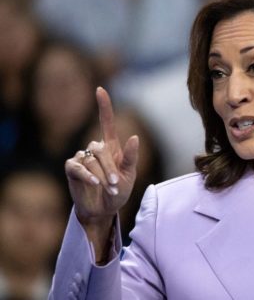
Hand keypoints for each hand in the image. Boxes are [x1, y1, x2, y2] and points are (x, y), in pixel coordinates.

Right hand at [65, 87, 138, 236]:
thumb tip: (134, 137)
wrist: (103, 209)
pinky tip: (94, 184)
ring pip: (89, 159)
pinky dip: (87, 176)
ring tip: (108, 188)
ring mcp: (82, 158)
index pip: (106, 122)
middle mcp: (96, 150)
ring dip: (100, 175)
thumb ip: (131, 157)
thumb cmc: (118, 191)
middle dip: (109, 167)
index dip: (103, 106)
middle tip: (115, 183)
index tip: (100, 89)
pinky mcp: (72, 169)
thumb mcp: (129, 175)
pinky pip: (77, 167)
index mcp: (112, 147)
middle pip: (100, 148)